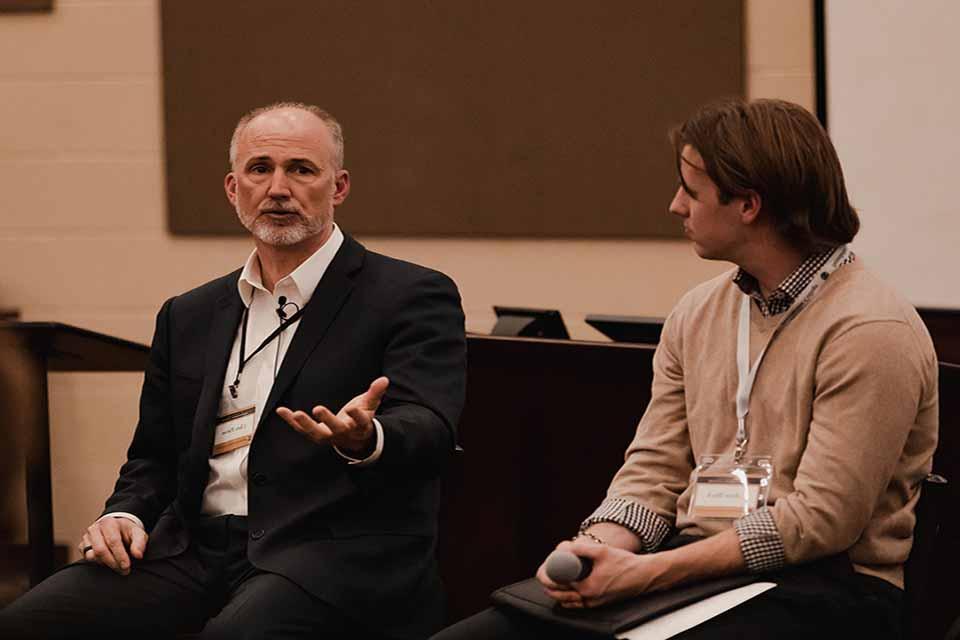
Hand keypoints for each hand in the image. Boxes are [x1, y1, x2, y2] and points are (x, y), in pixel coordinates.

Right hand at [78, 516, 147, 575]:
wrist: (117, 529)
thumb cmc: (127, 532)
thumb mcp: (138, 533)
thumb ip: (140, 543)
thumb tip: (138, 555)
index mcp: (109, 523)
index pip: (113, 541)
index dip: (120, 555)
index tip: (126, 566)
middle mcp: (95, 528)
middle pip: (100, 550)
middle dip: (112, 562)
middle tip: (123, 570)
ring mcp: (86, 537)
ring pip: (92, 556)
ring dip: (105, 564)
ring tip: (117, 566)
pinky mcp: (82, 546)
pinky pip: (86, 559)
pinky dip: (98, 563)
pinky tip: (108, 562)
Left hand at [277, 376, 388, 453]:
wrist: (355, 441)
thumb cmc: (361, 420)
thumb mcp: (370, 406)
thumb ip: (375, 393)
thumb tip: (384, 379)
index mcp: (359, 426)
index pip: (360, 422)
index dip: (357, 416)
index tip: (353, 409)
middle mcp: (343, 433)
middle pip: (336, 429)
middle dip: (327, 420)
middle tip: (318, 409)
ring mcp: (329, 436)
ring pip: (317, 434)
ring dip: (305, 424)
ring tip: (296, 413)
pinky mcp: (317, 435)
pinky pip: (302, 430)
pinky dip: (291, 421)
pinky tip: (282, 411)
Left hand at [537, 539, 656, 608]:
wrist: (644, 575)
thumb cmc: (625, 563)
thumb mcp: (602, 551)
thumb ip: (582, 548)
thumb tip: (566, 547)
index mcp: (587, 588)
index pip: (560, 584)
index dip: (550, 576)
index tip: (545, 568)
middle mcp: (590, 599)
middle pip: (561, 596)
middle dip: (550, 586)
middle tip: (545, 575)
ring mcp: (595, 604)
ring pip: (569, 603)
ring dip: (559, 594)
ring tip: (553, 582)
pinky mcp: (600, 604)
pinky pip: (579, 605)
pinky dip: (570, 599)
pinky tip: (568, 590)